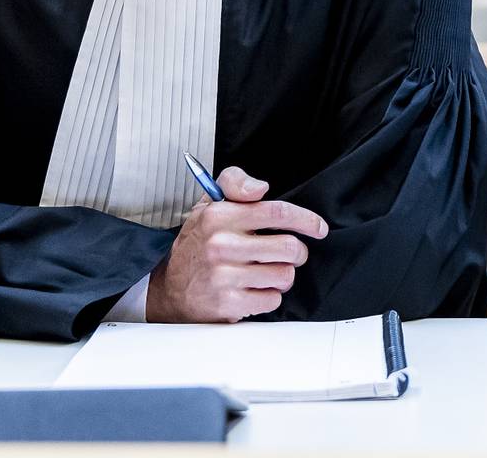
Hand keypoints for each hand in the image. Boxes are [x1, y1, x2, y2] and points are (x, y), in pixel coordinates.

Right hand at [147, 166, 328, 322]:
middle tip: (289, 254)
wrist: (168, 289)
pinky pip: (272, 299)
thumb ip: (234, 184)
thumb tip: (260, 188)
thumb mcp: (208, 205)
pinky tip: (254, 289)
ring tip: (267, 272)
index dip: (306, 219)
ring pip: (284, 275)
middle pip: (289, 247)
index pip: (276, 212)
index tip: (318, 227)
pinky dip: (269, 296)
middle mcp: (221, 244)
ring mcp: (223, 275)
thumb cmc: (197, 244)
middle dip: (298, 253)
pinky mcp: (227, 303)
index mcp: (219, 215)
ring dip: (283, 276)